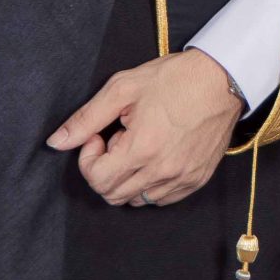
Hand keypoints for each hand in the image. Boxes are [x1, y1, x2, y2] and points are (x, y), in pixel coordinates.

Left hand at [47, 50, 241, 206]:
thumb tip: (56, 142)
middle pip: (112, 195)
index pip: (97, 179)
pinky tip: (153, 157)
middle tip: (115, 139)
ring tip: (137, 147)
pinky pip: (161, 199)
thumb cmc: (174, 78)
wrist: (222, 79)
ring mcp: (182, 179)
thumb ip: (86, 118)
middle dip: (104, 169)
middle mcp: (162, 171)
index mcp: (142, 149)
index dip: (88, 158)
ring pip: (136, 200)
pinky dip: (149, 185)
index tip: (99, 136)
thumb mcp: (123, 88)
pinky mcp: (197, 180)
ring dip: (126, 179)